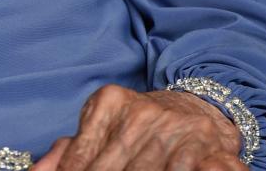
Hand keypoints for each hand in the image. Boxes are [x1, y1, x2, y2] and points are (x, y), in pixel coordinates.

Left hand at [31, 84, 245, 170]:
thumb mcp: (101, 127)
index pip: (81, 155)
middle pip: (107, 168)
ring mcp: (168, 126)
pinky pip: (173, 169)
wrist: (193, 110)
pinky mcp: (196, 143)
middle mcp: (137, 111)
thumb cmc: (136, 126)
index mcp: (108, 102)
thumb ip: (69, 151)